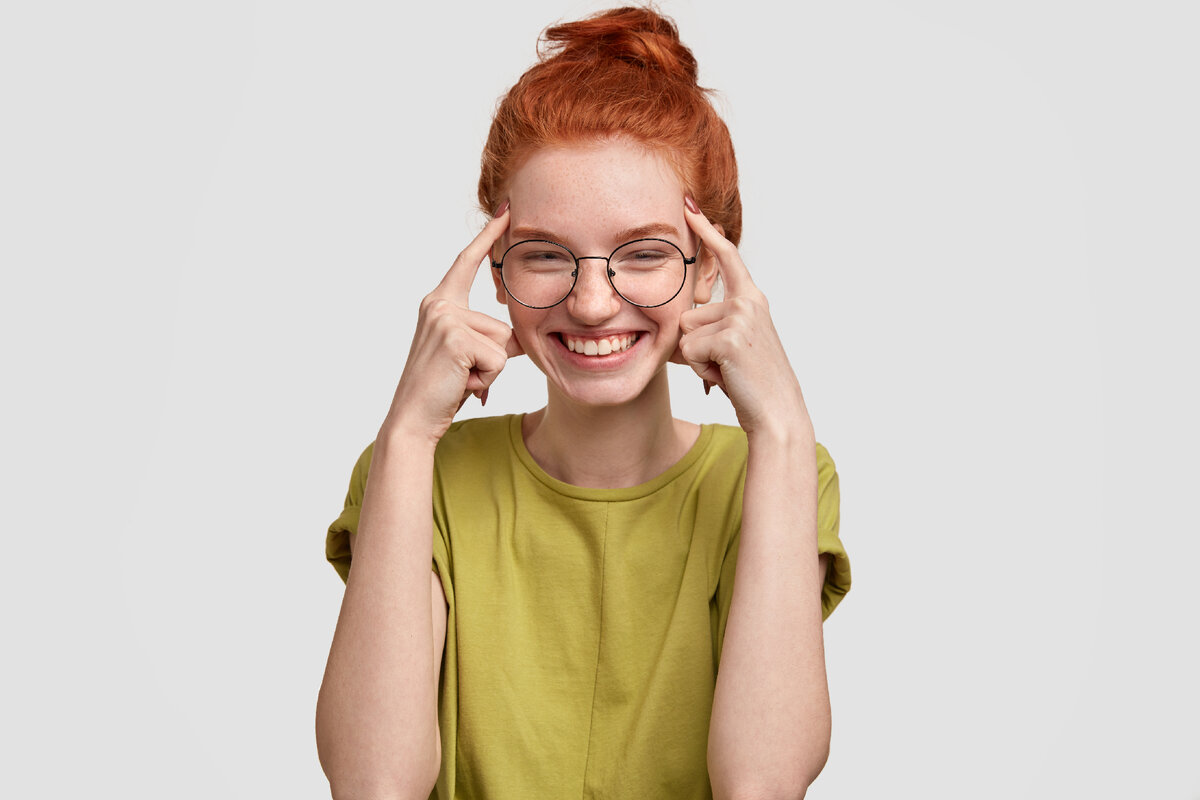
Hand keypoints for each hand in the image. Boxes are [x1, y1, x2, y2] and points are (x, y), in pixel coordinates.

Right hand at [382, 205, 523, 443]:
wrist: (413, 419)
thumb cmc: (442, 389)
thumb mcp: (469, 354)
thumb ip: (492, 337)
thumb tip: (524, 338)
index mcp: (440, 303)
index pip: (468, 262)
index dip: (488, 236)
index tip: (506, 208)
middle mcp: (439, 304)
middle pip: (502, 324)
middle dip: (494, 357)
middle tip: (462, 374)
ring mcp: (445, 319)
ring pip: (503, 343)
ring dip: (490, 371)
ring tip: (461, 379)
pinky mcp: (455, 338)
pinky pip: (498, 359)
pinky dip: (487, 380)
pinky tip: (462, 385)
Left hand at [673, 199, 810, 436]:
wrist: (778, 414)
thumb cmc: (753, 384)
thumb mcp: (734, 345)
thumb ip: (713, 326)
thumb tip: (680, 323)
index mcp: (752, 301)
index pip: (726, 258)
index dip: (706, 232)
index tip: (688, 206)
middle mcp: (748, 302)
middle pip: (687, 315)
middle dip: (696, 346)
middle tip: (727, 365)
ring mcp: (741, 317)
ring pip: (684, 334)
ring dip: (698, 361)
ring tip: (728, 371)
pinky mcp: (730, 337)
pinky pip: (689, 350)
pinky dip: (701, 371)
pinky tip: (727, 377)